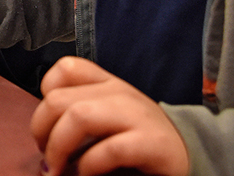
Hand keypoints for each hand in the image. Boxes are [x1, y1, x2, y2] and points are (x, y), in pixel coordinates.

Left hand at [31, 56, 189, 175]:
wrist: (192, 155)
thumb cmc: (140, 140)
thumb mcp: (109, 118)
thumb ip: (80, 116)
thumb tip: (42, 139)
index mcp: (108, 83)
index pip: (66, 68)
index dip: (45, 96)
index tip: (47, 127)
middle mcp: (120, 92)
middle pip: (58, 99)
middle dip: (41, 132)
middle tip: (48, 159)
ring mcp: (136, 115)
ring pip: (78, 116)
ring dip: (58, 148)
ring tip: (59, 170)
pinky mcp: (151, 143)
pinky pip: (108, 150)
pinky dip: (89, 166)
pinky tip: (87, 175)